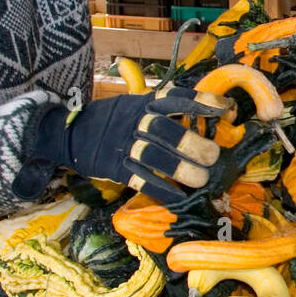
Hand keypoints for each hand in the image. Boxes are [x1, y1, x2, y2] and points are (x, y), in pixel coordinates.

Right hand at [15, 86, 231, 203]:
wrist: (70, 132)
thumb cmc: (115, 119)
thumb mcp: (137, 104)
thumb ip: (166, 109)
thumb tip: (208, 113)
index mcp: (144, 102)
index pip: (175, 98)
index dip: (201, 102)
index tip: (225, 108)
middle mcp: (134, 120)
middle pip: (164, 129)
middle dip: (191, 143)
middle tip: (213, 156)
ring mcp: (123, 144)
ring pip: (152, 156)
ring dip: (180, 169)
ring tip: (202, 179)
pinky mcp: (115, 168)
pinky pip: (140, 180)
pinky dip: (162, 191)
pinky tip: (180, 198)